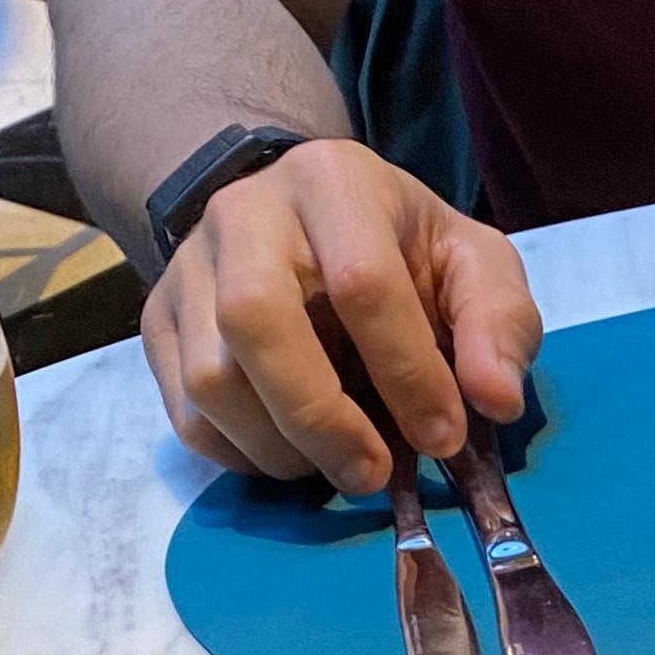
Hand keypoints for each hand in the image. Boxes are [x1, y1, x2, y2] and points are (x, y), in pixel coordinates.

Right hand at [140, 137, 542, 490]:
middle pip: (254, 321)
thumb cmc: (398, 248)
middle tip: (373, 473)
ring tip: (338, 461)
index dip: (408, 372)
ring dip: (281, 447)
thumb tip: (496, 399)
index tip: (443, 436)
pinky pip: (185, 413)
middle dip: (322, 418)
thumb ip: (498, 322)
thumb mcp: (471, 264)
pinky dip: (243, 455)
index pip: (361, 282)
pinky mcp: (156, 320)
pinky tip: (293, 452)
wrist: (300, 218)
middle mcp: (244, 212)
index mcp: (333, 181)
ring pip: (211, 377)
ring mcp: (188, 266)